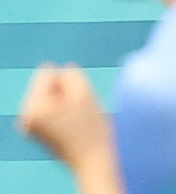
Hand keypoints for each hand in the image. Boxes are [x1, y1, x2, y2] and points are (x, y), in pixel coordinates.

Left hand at [18, 65, 122, 193]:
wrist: (93, 161)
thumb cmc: (90, 128)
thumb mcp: (84, 90)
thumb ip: (70, 71)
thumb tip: (61, 73)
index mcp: (32, 106)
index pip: (49, 71)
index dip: (67, 82)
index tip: (74, 103)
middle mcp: (25, 116)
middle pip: (47, 83)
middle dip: (65, 91)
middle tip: (76, 113)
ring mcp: (30, 124)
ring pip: (51, 94)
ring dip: (66, 100)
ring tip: (74, 120)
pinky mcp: (38, 130)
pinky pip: (52, 105)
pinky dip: (64, 110)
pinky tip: (71, 126)